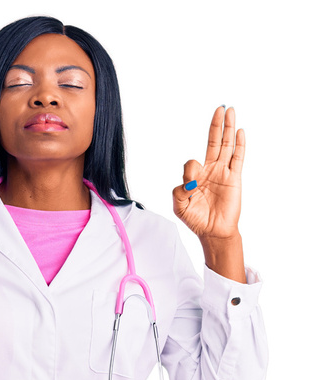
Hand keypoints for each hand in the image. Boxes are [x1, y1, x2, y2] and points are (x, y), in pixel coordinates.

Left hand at [172, 106, 243, 240]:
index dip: (190, 171)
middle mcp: (210, 171)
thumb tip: (189, 181)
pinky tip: (240, 132)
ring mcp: (223, 173)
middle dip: (216, 125)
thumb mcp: (179, 206)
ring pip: (227, 146)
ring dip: (228, 128)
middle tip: (220, 108)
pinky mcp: (234, 178)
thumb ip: (178, 192)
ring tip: (230, 110)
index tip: (190, 186)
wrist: (213, 232)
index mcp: (196, 176)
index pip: (191, 163)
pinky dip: (239, 145)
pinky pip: (237, 158)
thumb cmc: (196, 220)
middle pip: (214, 143)